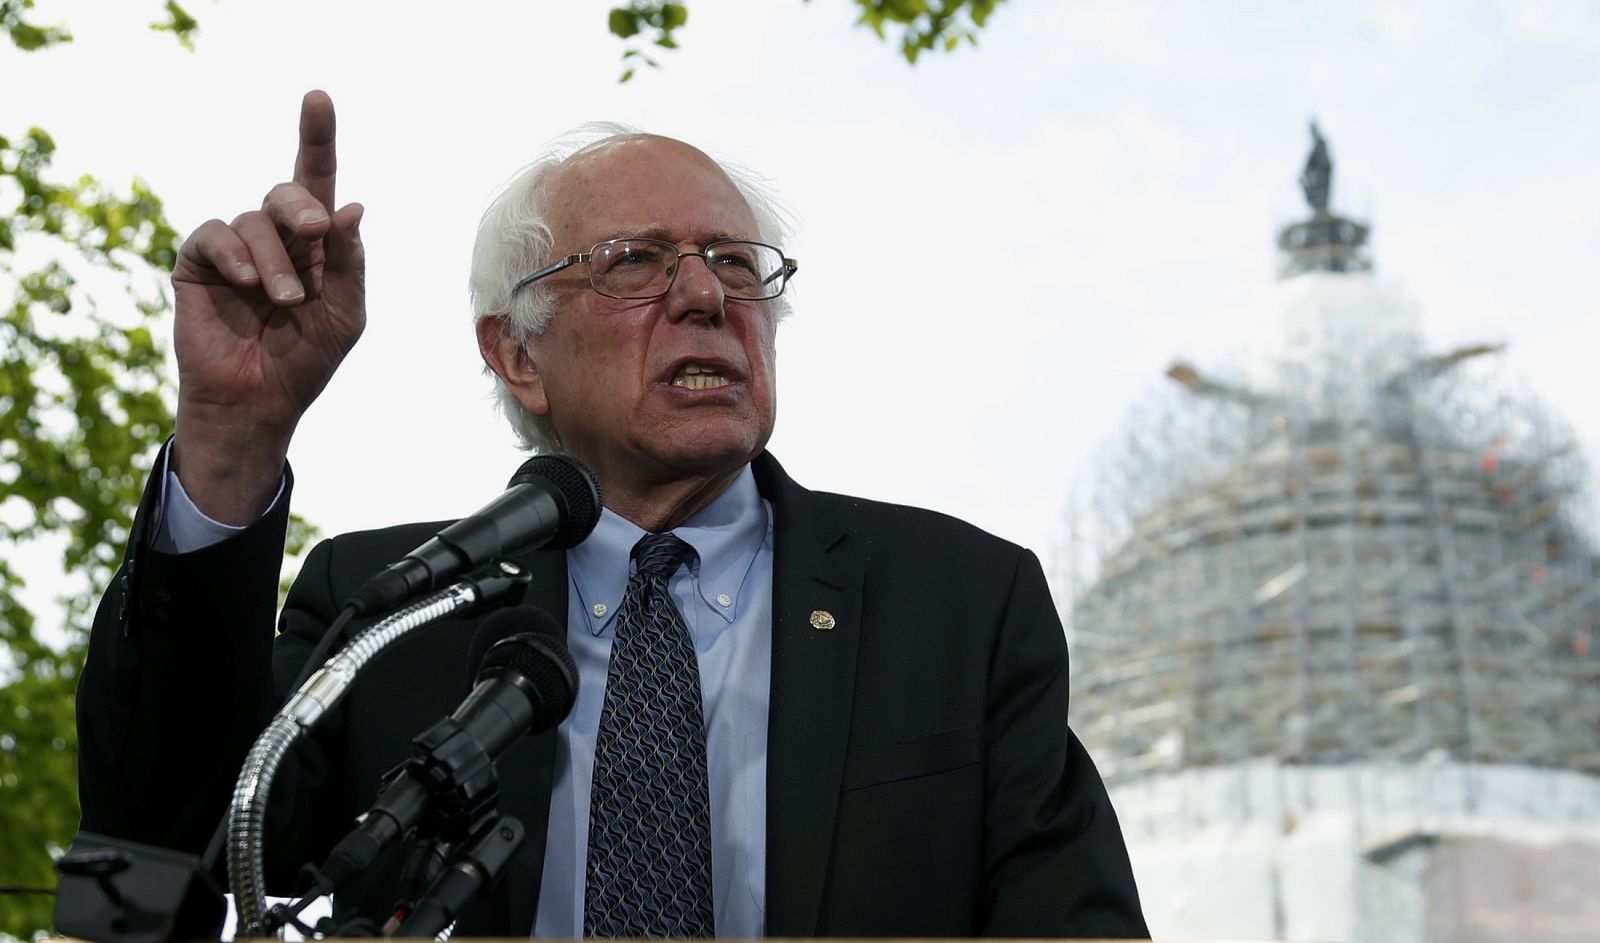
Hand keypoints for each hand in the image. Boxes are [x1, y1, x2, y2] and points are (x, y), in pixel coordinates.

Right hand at [169, 90, 365, 522]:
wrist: (259, 402)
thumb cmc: (307, 360)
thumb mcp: (344, 313)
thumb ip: (349, 262)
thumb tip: (353, 206)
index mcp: (316, 245)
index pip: (318, 181)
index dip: (317, 138)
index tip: (318, 97)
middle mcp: (276, 238)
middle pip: (289, 191)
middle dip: (303, 207)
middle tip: (318, 234)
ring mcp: (236, 249)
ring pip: (255, 220)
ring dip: (276, 261)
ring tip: (284, 302)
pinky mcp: (199, 263)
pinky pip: (215, 236)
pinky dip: (234, 255)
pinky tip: (246, 283)